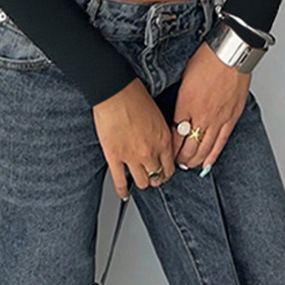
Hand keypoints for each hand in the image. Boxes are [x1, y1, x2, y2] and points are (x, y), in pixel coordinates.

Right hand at [92, 77, 175, 197]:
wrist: (115, 91)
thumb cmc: (134, 95)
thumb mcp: (158, 115)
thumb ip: (160, 133)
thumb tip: (159, 144)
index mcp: (164, 139)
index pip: (170, 167)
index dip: (167, 172)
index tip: (164, 172)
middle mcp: (151, 151)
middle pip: (157, 177)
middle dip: (156, 178)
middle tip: (153, 177)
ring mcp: (132, 156)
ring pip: (143, 182)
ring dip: (143, 182)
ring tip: (140, 180)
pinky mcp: (115, 157)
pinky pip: (120, 180)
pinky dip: (123, 190)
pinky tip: (124, 193)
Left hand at [172, 41, 251, 171]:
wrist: (230, 54)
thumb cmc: (207, 60)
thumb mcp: (184, 79)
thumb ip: (181, 101)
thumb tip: (178, 113)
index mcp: (185, 105)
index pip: (174, 135)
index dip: (170, 147)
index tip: (166, 152)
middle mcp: (201, 116)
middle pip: (189, 146)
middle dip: (181, 158)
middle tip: (176, 163)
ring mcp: (218, 119)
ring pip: (205, 148)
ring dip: (195, 159)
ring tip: (189, 165)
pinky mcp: (231, 118)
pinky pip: (221, 142)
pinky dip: (214, 155)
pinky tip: (208, 163)